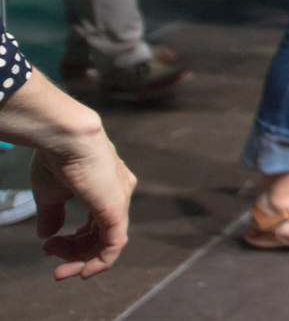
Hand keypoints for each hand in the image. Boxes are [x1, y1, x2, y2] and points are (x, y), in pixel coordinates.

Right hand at [32, 126, 136, 279]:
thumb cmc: (57, 157)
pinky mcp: (116, 210)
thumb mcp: (50, 192)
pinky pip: (113, 245)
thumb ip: (52, 215)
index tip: (49, 246)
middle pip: (100, 236)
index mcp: (107, 188)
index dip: (74, 241)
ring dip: (80, 259)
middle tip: (49, 254)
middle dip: (74, 252)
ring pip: (106, 243)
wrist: (66, 138)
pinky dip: (99, 262)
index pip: (96, 224)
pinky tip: (81, 271)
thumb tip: (46, 236)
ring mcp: (120, 202)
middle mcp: (119, 194)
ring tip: (56, 262)